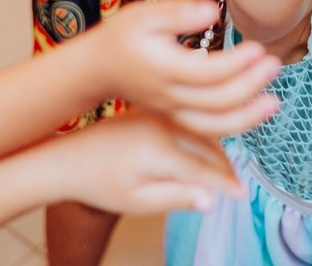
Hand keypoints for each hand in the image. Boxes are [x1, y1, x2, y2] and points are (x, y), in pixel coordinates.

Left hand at [55, 112, 241, 212]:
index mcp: (160, 150)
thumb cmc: (98, 184)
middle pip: (209, 147)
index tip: (242, 195)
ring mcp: (160, 114)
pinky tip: (208, 150)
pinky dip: (203, 136)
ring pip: (202, 131)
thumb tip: (212, 201)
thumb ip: (176, 198)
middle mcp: (164, 125)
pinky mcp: (155, 110)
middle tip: (238, 186)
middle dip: (227, 167)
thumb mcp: (136, 201)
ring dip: (219, 149)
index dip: (227, 184)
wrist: (69, 158)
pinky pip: (188, 121)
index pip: (205, 169)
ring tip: (228, 170)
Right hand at [90, 0, 280, 135]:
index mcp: (162, 69)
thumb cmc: (121, 36)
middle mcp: (168, 96)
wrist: (95, 69)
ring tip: (274, 102)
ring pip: (212, 126)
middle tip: (276, 65)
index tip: (258, 49)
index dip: (235, 64)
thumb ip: (177, 12)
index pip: (206, 73)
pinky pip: (206, 130)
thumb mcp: (143, 14)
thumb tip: (213, 12)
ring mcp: (171, 111)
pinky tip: (255, 112)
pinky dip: (233, 126)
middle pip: (215, 102)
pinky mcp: (174, 117)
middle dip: (249, 87)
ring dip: (247, 118)